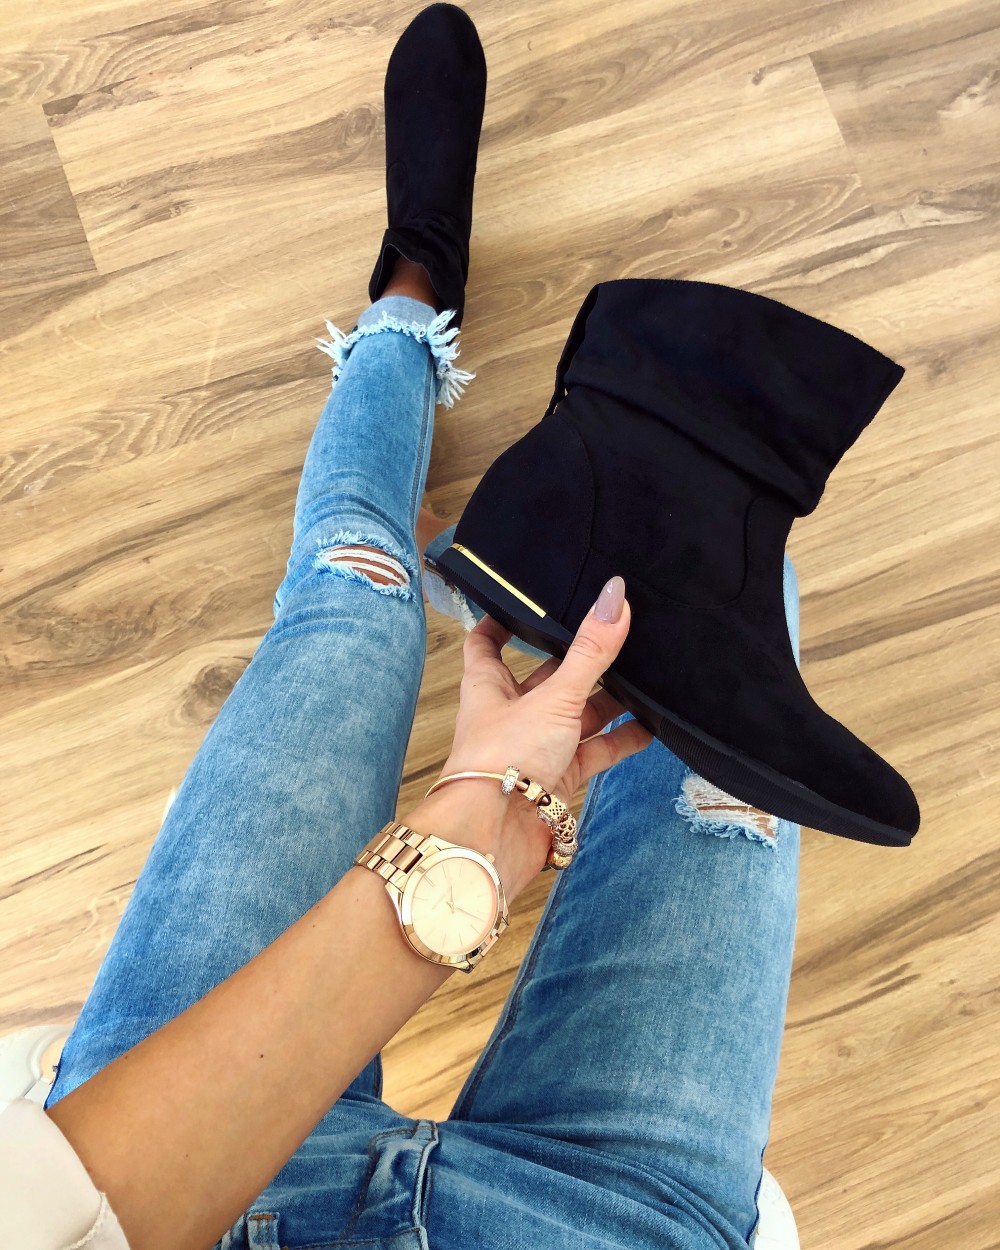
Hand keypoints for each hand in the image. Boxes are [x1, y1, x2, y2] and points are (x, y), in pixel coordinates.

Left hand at [435, 577, 654, 893]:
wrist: (494, 837)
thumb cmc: (503, 760)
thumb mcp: (554, 696)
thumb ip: (590, 651)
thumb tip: (615, 594)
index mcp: (489, 686)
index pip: (487, 644)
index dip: (503, 622)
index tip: (527, 600)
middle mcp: (511, 715)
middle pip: (546, 679)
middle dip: (579, 662)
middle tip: (615, 634)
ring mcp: (535, 749)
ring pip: (575, 716)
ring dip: (607, 701)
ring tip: (644, 675)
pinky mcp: (558, 780)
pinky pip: (594, 753)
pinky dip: (620, 741)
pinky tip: (651, 727)